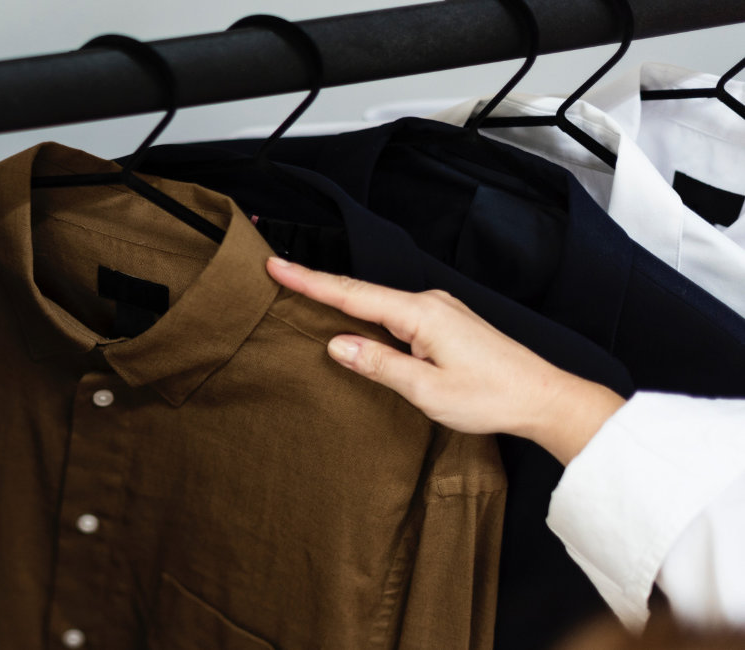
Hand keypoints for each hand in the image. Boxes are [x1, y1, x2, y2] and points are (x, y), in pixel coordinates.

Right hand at [267, 258, 624, 464]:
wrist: (544, 398)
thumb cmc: (491, 396)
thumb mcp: (425, 390)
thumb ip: (377, 364)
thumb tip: (336, 344)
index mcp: (419, 313)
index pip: (350, 294)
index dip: (308, 281)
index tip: (275, 266)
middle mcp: (429, 303)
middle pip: (360, 292)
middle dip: (317, 284)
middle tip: (278, 275)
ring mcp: (439, 311)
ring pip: (378, 304)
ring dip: (342, 300)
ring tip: (305, 295)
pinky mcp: (446, 323)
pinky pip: (396, 313)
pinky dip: (368, 313)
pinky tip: (354, 321)